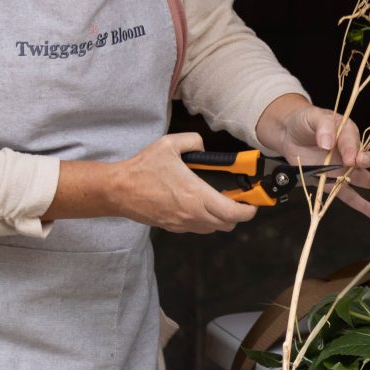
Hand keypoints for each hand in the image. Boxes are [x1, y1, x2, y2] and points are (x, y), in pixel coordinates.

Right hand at [115, 133, 259, 233]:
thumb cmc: (142, 169)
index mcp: (195, 195)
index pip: (232, 213)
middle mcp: (191, 213)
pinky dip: (204, 220)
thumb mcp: (170, 144)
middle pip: (227, 224)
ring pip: (212, 228)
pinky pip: (196, 228)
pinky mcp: (171, 227)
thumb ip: (194, 141)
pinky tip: (199, 204)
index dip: (248, 210)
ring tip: (219, 201)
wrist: (116, 190)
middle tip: (238, 199)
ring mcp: (181, 223)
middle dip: (238, 214)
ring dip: (221, 218)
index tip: (253, 202)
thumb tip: (204, 146)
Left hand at [263, 103, 369, 220]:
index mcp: (347, 131)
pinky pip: (350, 196)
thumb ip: (323, 127)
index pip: (352, 139)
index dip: (351, 149)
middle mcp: (349, 151)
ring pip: (360, 177)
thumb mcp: (313, 117)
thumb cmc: (305, 122)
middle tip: (359, 163)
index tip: (350, 157)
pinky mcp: (333, 183)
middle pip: (362, 157)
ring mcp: (343, 168)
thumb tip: (327, 143)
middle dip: (363, 161)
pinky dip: (363, 206)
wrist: (290, 134)